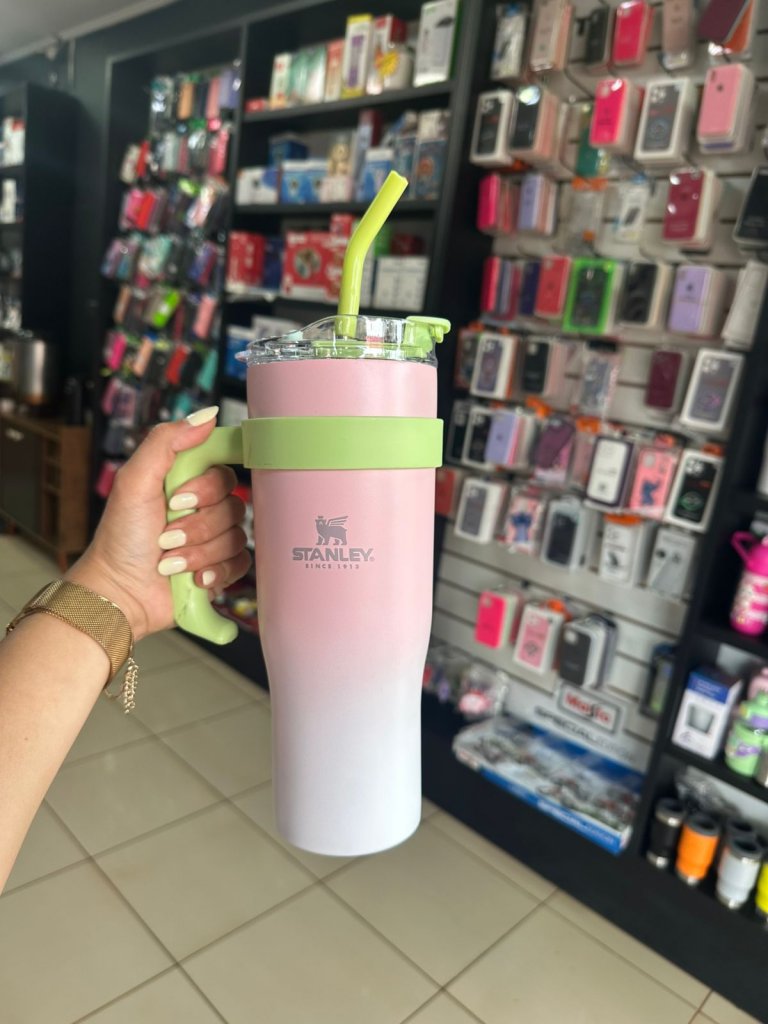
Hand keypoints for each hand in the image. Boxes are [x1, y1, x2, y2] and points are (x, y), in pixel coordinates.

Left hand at [66, 407, 250, 640]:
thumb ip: (167, 441)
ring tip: (170, 561)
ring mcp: (214, 540)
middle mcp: (204, 509)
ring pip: (236, 536)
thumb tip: (208, 414)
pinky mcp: (221, 569)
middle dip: (197, 525)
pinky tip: (192, 578)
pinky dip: (215, 572)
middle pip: (234, 505)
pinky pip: (240, 564)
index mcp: (187, 483)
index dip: (208, 486)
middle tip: (166, 535)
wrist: (119, 592)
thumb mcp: (135, 480)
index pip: (224, 470)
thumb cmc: (120, 537)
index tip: (179, 498)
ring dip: (199, 552)